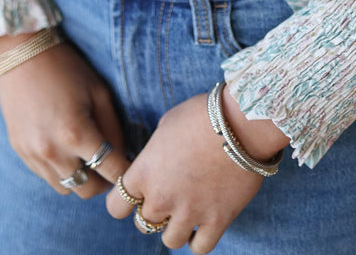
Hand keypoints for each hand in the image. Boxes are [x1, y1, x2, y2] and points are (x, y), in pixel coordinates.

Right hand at [0, 38, 126, 198]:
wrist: (21, 54)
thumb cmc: (66, 68)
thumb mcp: (99, 92)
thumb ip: (113, 129)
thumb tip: (123, 155)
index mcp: (76, 134)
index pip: (111, 171)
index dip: (126, 171)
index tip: (132, 167)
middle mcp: (52, 151)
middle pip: (87, 189)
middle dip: (103, 180)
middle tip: (109, 163)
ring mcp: (32, 154)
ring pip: (66, 187)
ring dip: (80, 177)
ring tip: (86, 154)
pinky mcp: (20, 151)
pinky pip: (46, 175)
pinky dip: (60, 169)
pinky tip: (64, 146)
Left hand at [105, 86, 289, 251]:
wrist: (239, 122)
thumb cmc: (200, 115)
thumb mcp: (166, 125)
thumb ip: (155, 151)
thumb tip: (156, 161)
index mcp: (144, 173)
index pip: (115, 207)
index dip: (125, 200)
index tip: (137, 193)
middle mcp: (161, 198)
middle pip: (143, 224)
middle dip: (153, 211)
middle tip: (169, 196)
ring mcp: (189, 213)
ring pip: (170, 240)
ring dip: (175, 227)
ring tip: (187, 210)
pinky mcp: (217, 221)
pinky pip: (200, 248)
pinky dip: (199, 240)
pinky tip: (204, 223)